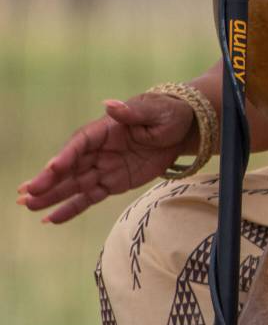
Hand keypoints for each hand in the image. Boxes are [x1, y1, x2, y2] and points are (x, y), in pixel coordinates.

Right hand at [16, 94, 196, 223]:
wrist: (182, 130)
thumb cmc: (167, 114)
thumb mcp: (154, 111)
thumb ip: (132, 113)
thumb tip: (111, 105)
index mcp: (104, 130)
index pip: (80, 144)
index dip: (66, 156)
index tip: (52, 168)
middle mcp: (98, 150)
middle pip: (70, 167)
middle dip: (49, 181)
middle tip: (27, 194)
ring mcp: (103, 168)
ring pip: (74, 185)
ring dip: (52, 196)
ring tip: (28, 206)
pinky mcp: (112, 183)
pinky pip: (89, 197)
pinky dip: (71, 208)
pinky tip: (50, 219)